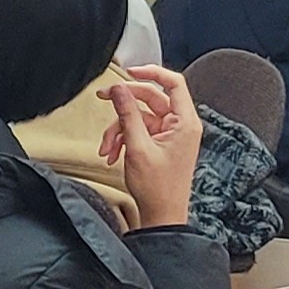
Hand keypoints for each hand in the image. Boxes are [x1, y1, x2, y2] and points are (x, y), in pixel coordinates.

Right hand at [100, 64, 205, 231]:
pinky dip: (122, 139)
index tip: (129, 72)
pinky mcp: (159, 143)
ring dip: (118, 129)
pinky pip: (138, 130)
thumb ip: (128, 115)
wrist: (161, 217)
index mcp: (185, 122)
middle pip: (150, 98)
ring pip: (139, 116)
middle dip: (124, 104)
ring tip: (106, 149)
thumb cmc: (158, 189)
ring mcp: (169, 134)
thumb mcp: (138, 147)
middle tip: (102, 98)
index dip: (151, 72)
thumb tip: (119, 89)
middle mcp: (180, 125)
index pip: (173, 83)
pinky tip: (112, 155)